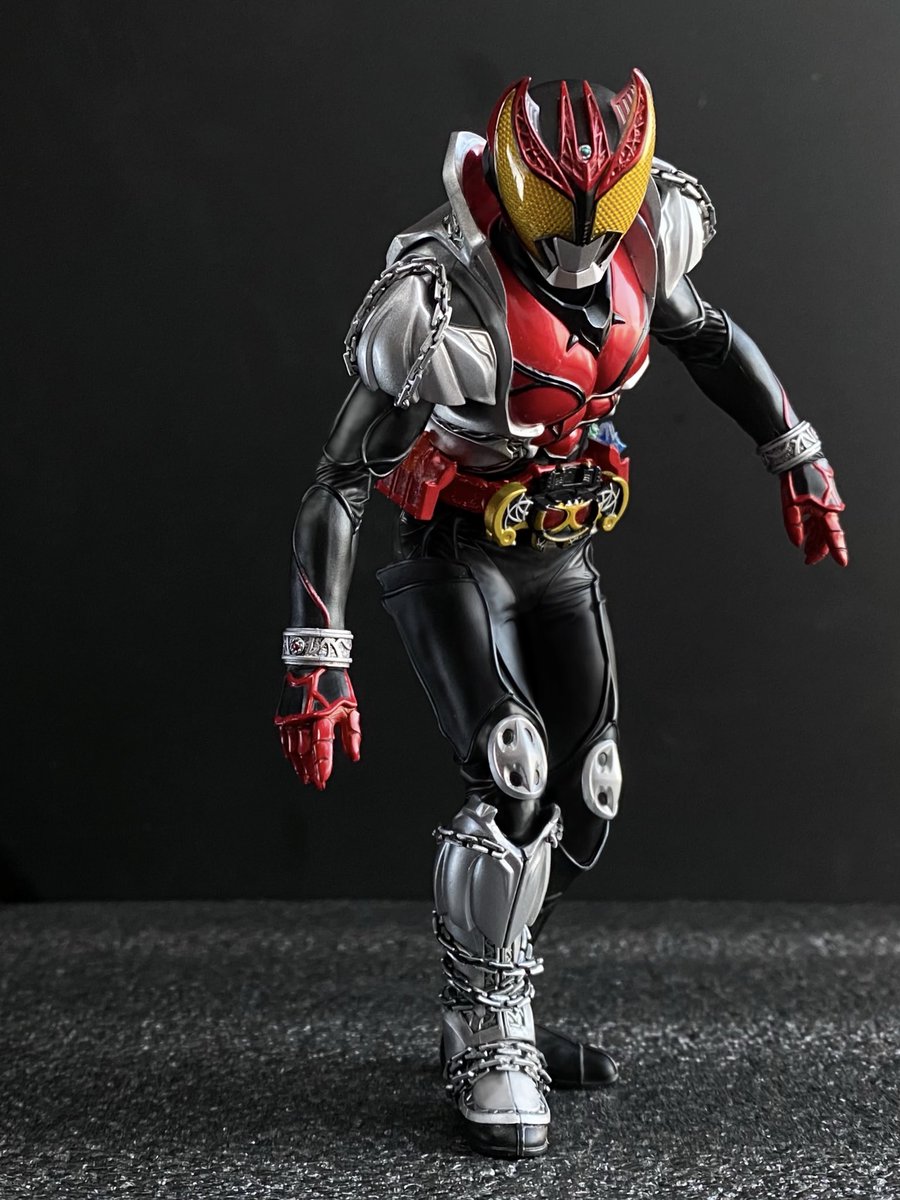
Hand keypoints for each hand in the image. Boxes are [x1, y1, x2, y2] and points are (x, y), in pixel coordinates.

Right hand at [274, 667, 360, 789]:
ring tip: (304, 777)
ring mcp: (292, 718)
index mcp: (323, 716)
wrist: (314, 665)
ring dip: (299, 764)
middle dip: (311, 770)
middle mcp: (305, 719)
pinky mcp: (284, 715)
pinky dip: (289, 751)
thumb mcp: (350, 708)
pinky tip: (292, 760)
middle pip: (306, 752)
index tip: (323, 780)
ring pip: (293, 748)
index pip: (322, 746)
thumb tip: (354, 756)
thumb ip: (352, 734)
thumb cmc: (336, 686)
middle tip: (316, 783)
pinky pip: (285, 739)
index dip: (322, 765)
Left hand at [780, 459, 847, 566]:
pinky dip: (812, 528)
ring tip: (806, 552)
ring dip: (814, 540)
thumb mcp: (790, 505)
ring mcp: (825, 504)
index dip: (837, 550)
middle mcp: (829, 508)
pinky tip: (805, 537)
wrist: (799, 460)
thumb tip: (797, 543)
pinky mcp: (820, 500)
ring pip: (821, 527)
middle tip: (808, 560)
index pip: (833, 535)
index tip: (842, 562)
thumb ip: (794, 526)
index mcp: (825, 510)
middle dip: (818, 549)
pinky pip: (818, 519)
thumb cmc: (796, 480)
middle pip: (826, 534)